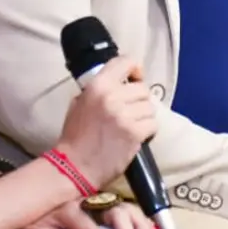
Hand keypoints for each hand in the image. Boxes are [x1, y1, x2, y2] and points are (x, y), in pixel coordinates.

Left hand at [15, 198, 155, 228]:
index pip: (88, 228)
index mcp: (69, 208)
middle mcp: (88, 201)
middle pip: (116, 213)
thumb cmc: (27, 218)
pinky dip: (143, 221)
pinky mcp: (105, 204)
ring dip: (141, 226)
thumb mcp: (24, 228)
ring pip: (127, 208)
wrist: (27, 195)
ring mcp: (100, 201)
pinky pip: (129, 209)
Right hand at [56, 57, 157, 187]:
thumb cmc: (75, 136)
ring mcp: (125, 115)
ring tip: (132, 125)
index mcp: (98, 86)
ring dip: (144, 116)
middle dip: (139, 100)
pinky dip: (148, 131)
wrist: (75, 166)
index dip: (135, 69)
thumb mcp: (80, 103)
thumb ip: (98, 89)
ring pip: (150, 107)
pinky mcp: (135, 133)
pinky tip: (136, 136)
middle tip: (130, 111)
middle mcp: (113, 97)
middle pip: (143, 89)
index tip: (135, 78)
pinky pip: (153, 124)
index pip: (126, 62)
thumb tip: (120, 81)